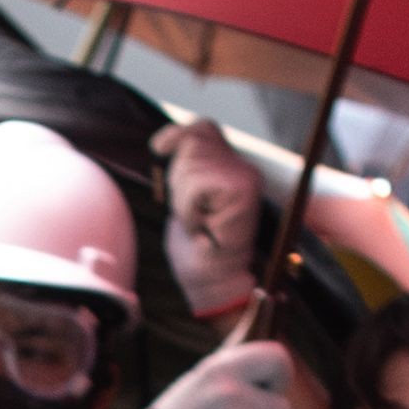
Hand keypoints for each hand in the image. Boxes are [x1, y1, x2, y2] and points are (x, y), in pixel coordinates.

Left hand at [156, 121, 265, 318]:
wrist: (212, 280)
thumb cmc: (196, 246)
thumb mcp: (181, 196)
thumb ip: (180, 165)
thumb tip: (164, 141)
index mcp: (231, 164)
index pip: (202, 127)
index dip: (175, 138)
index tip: (162, 158)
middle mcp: (244, 165)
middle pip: (193, 140)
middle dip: (177, 178)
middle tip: (191, 211)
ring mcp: (246, 176)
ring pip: (190, 165)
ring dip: (182, 199)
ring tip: (198, 221)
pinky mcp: (243, 190)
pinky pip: (195, 185)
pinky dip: (188, 209)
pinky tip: (203, 226)